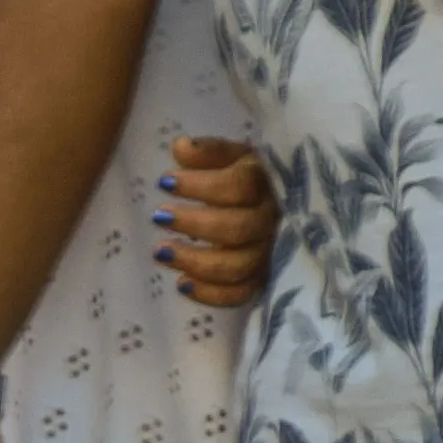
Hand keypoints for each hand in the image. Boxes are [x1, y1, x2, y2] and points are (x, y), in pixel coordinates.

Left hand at [156, 134, 272, 306]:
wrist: (283, 205)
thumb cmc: (250, 178)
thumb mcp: (235, 156)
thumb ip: (210, 152)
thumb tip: (181, 148)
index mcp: (267, 183)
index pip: (240, 186)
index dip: (201, 186)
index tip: (165, 182)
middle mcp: (273, 220)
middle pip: (238, 229)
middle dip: (194, 224)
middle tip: (159, 216)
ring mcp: (270, 253)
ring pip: (238, 266)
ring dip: (196, 262)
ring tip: (160, 253)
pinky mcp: (262, 279)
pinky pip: (240, 294)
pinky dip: (210, 294)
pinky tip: (181, 284)